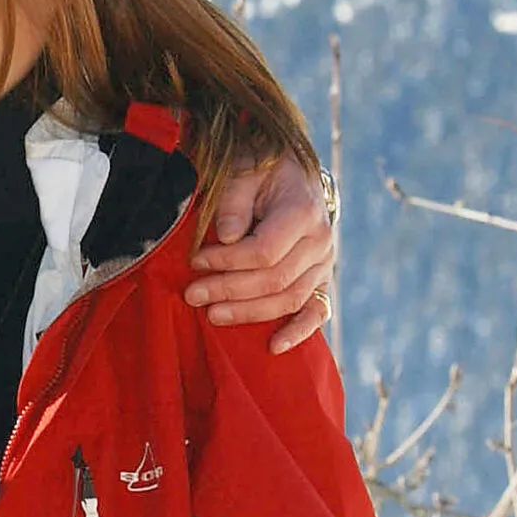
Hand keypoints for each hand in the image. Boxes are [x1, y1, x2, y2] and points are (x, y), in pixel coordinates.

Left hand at [185, 156, 335, 352]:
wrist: (293, 174)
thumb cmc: (261, 170)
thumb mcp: (244, 170)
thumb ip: (234, 200)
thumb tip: (225, 235)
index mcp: (303, 212)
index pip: (264, 251)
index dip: (227, 262)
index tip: (195, 261)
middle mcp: (320, 241)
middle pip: (275, 279)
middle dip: (230, 290)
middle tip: (192, 295)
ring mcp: (324, 264)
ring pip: (290, 299)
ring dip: (250, 312)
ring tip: (211, 315)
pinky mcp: (320, 278)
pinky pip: (317, 311)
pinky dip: (299, 331)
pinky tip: (274, 347)